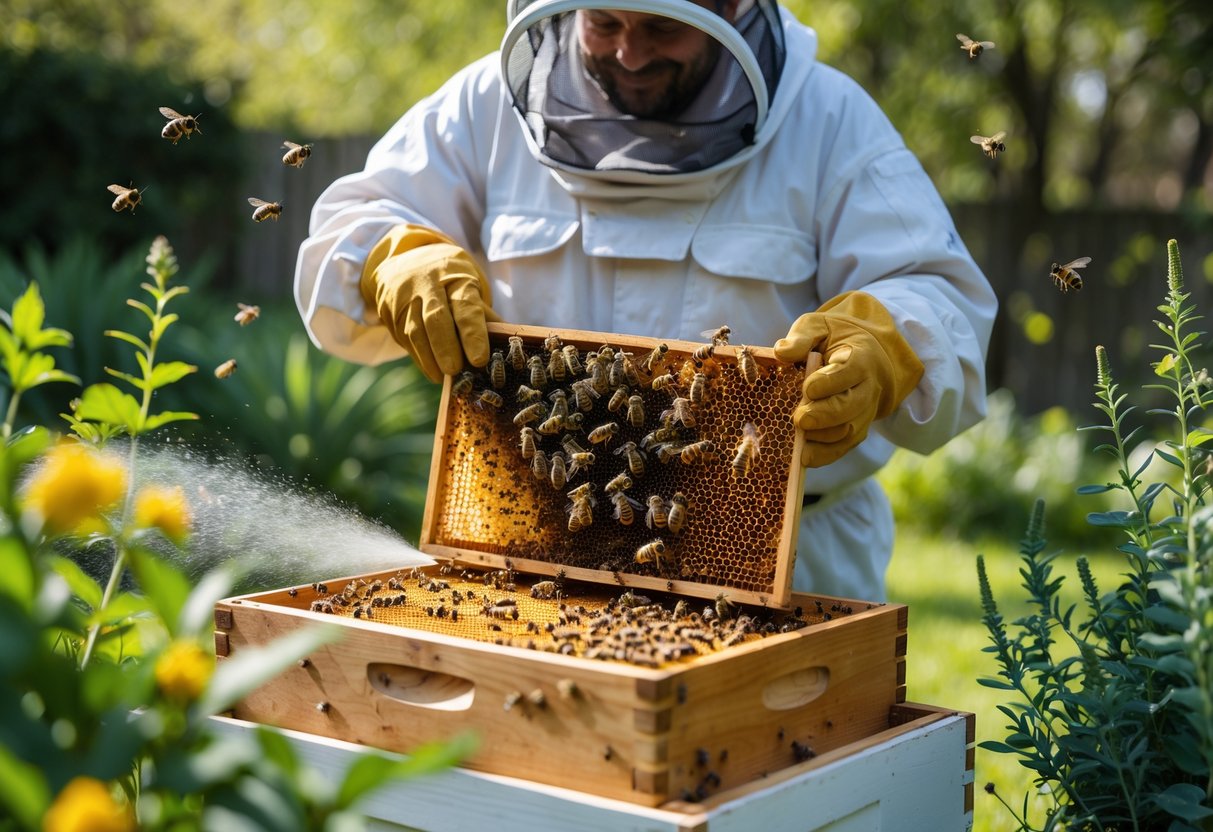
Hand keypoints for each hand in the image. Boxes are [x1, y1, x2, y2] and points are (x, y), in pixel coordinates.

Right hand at [360, 224, 499, 382]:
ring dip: (430, 359)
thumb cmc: (448, 277)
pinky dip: (420, 358)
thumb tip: (506, 343)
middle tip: (456, 371)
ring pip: (415, 331)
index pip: (465, 306)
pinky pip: (404, 339)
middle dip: (446, 348)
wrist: (406, 258)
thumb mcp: (468, 284)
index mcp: (454, 275)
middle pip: (436, 318)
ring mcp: (404, 297)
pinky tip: (432, 371)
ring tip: (445, 378)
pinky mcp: (390, 311)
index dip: (473, 333)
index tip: (479, 359)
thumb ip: (484, 314)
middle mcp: (427, 283)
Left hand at [774, 291, 923, 466]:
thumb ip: (802, 336)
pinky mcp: (856, 430)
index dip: (830, 382)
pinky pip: (844, 447)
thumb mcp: (819, 327)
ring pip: (849, 430)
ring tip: (798, 437)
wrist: (863, 355)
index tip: (808, 388)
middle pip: (852, 406)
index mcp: (860, 357)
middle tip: (799, 419)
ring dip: (823, 437)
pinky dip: (825, 455)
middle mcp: (868, 387)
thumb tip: (782, 352)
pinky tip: (804, 457)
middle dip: (825, 415)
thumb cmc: (834, 339)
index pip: (850, 371)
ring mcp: (864, 412)